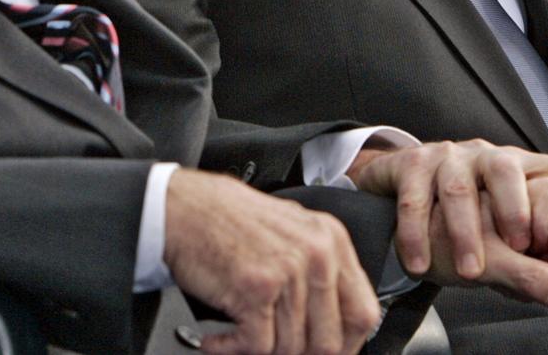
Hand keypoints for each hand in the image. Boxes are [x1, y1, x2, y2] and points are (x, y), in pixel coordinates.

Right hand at [162, 168, 380, 354]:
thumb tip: (333, 322)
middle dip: (300, 354)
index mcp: (331, 241)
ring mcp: (289, 271)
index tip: (330, 352)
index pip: (363, 313)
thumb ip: (319, 271)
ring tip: (240, 336)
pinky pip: (257, 347)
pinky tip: (219, 338)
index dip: (348, 345)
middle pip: (329, 341)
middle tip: (274, 348)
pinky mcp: (257, 288)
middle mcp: (317, 255)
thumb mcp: (292, 231)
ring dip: (260, 351)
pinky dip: (232, 350)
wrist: (184, 207)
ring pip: (291, 348)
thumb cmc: (230, 219)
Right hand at [347, 140, 547, 295]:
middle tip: (517, 246)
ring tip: (469, 273)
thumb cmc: (459, 218)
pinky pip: (414, 199)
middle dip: (513, 208)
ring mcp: (447, 158)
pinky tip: (418, 264)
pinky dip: (415, 234)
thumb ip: (534, 265)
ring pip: (458, 187)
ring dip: (464, 232)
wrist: (395, 193)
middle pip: (505, 167)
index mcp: (517, 171)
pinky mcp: (411, 166)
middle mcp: (485, 157)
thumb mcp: (500, 243)